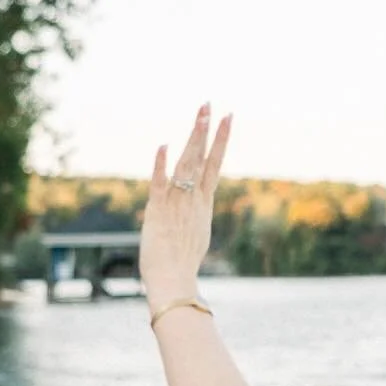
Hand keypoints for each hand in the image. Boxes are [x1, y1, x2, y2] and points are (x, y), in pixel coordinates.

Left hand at [140, 105, 231, 310]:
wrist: (174, 280)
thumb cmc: (181, 266)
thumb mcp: (193, 237)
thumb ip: (193, 220)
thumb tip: (194, 219)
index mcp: (202, 204)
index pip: (214, 165)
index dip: (220, 141)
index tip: (228, 118)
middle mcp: (192, 199)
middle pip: (202, 158)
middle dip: (206, 130)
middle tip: (209, 105)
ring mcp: (177, 203)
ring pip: (186, 164)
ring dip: (193, 137)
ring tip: (200, 113)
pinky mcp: (157, 211)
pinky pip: (159, 184)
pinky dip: (161, 165)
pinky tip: (163, 146)